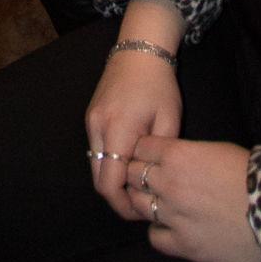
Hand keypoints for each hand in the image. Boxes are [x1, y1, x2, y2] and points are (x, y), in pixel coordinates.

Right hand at [86, 47, 182, 220]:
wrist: (138, 50)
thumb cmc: (159, 85)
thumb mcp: (169, 119)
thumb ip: (159, 154)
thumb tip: (153, 182)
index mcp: (117, 129)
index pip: (109, 183)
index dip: (124, 205)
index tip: (144, 211)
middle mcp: (97, 128)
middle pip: (98, 180)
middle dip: (118, 197)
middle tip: (142, 203)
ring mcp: (90, 122)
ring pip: (95, 167)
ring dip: (113, 180)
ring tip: (138, 184)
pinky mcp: (90, 118)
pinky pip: (96, 151)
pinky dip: (109, 164)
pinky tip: (130, 163)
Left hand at [126, 139, 260, 261]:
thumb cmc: (253, 174)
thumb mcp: (217, 150)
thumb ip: (187, 154)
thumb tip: (173, 159)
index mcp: (177, 155)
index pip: (140, 147)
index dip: (144, 150)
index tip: (150, 156)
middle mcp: (168, 184)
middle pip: (131, 174)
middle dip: (138, 174)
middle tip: (151, 179)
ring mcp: (173, 216)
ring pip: (137, 205)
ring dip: (145, 202)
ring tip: (160, 203)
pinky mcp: (184, 246)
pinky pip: (154, 237)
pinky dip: (159, 232)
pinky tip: (172, 228)